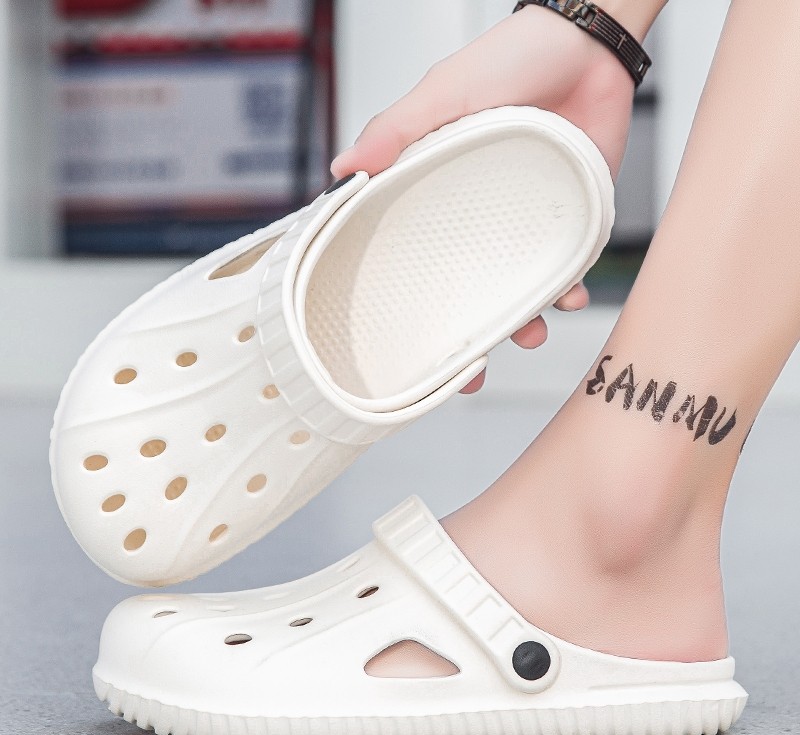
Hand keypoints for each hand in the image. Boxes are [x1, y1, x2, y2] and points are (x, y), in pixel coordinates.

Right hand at [331, 5, 635, 392]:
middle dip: (466, 339)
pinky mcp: (568, 221)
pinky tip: (572, 299)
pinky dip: (570, 292)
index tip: (403, 348)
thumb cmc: (510, 57)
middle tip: (467, 375)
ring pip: (516, 292)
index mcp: (437, 195)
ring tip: (529, 336)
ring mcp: (523, 224)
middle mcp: (476, 220)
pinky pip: (566, 271)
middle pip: (465, 292)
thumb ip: (397, 131)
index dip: (407, 306)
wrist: (589, 42)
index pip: (412, 260)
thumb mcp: (444, 93)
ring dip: (522, 324)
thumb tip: (341, 173)